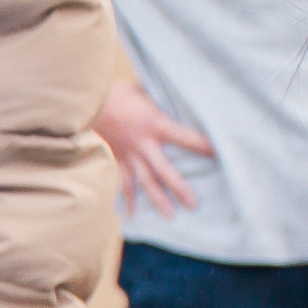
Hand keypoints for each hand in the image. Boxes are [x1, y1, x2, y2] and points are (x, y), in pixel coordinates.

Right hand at [95, 76, 214, 216]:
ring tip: (170, 216)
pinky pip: (122, 182)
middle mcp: (143, 144)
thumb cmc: (119, 92)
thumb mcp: (145, 90)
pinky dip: (127, 199)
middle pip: (163, 170)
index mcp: (155, 125)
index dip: (204, 145)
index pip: (186, 138)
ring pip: (145, 181)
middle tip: (193, 204)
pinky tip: (132, 214)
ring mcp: (129, 155)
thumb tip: (183, 100)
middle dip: (179, 187)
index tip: (220, 154)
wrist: (87, 103)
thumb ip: (162, 101)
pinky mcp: (117, 160)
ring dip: (157, 199)